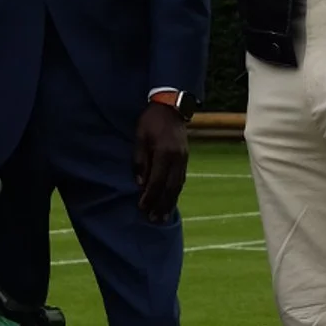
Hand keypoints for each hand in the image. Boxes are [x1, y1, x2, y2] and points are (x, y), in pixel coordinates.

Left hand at [134, 101, 189, 221]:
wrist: (171, 106)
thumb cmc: (151, 121)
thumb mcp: (140, 137)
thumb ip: (140, 160)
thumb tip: (139, 183)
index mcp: (165, 153)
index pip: (157, 181)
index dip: (150, 196)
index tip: (142, 207)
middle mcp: (178, 159)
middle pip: (170, 188)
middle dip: (162, 205)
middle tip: (154, 219)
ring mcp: (184, 159)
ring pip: (178, 186)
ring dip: (170, 202)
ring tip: (163, 216)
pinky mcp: (185, 158)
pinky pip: (181, 179)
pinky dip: (175, 192)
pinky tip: (171, 200)